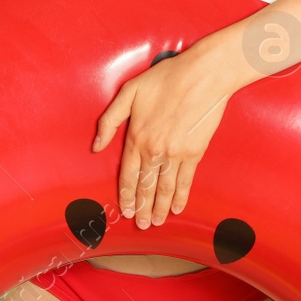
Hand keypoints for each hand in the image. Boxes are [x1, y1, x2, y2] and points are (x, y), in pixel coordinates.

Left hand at [90, 46, 235, 227]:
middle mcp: (154, 150)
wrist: (203, 76)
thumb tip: (96, 145)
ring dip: (158, 208)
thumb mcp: (129, 92)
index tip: (124, 209)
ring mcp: (176, 154)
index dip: (126, 194)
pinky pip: (185, 181)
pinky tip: (176, 208)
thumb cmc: (166, 78)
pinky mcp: (195, 153)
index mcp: (136, 136)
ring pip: (164, 188)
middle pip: (145, 186)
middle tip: (140, 224)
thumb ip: (110, 120)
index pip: (127, 174)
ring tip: (155, 222)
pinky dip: (181, 197)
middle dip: (141, 208)